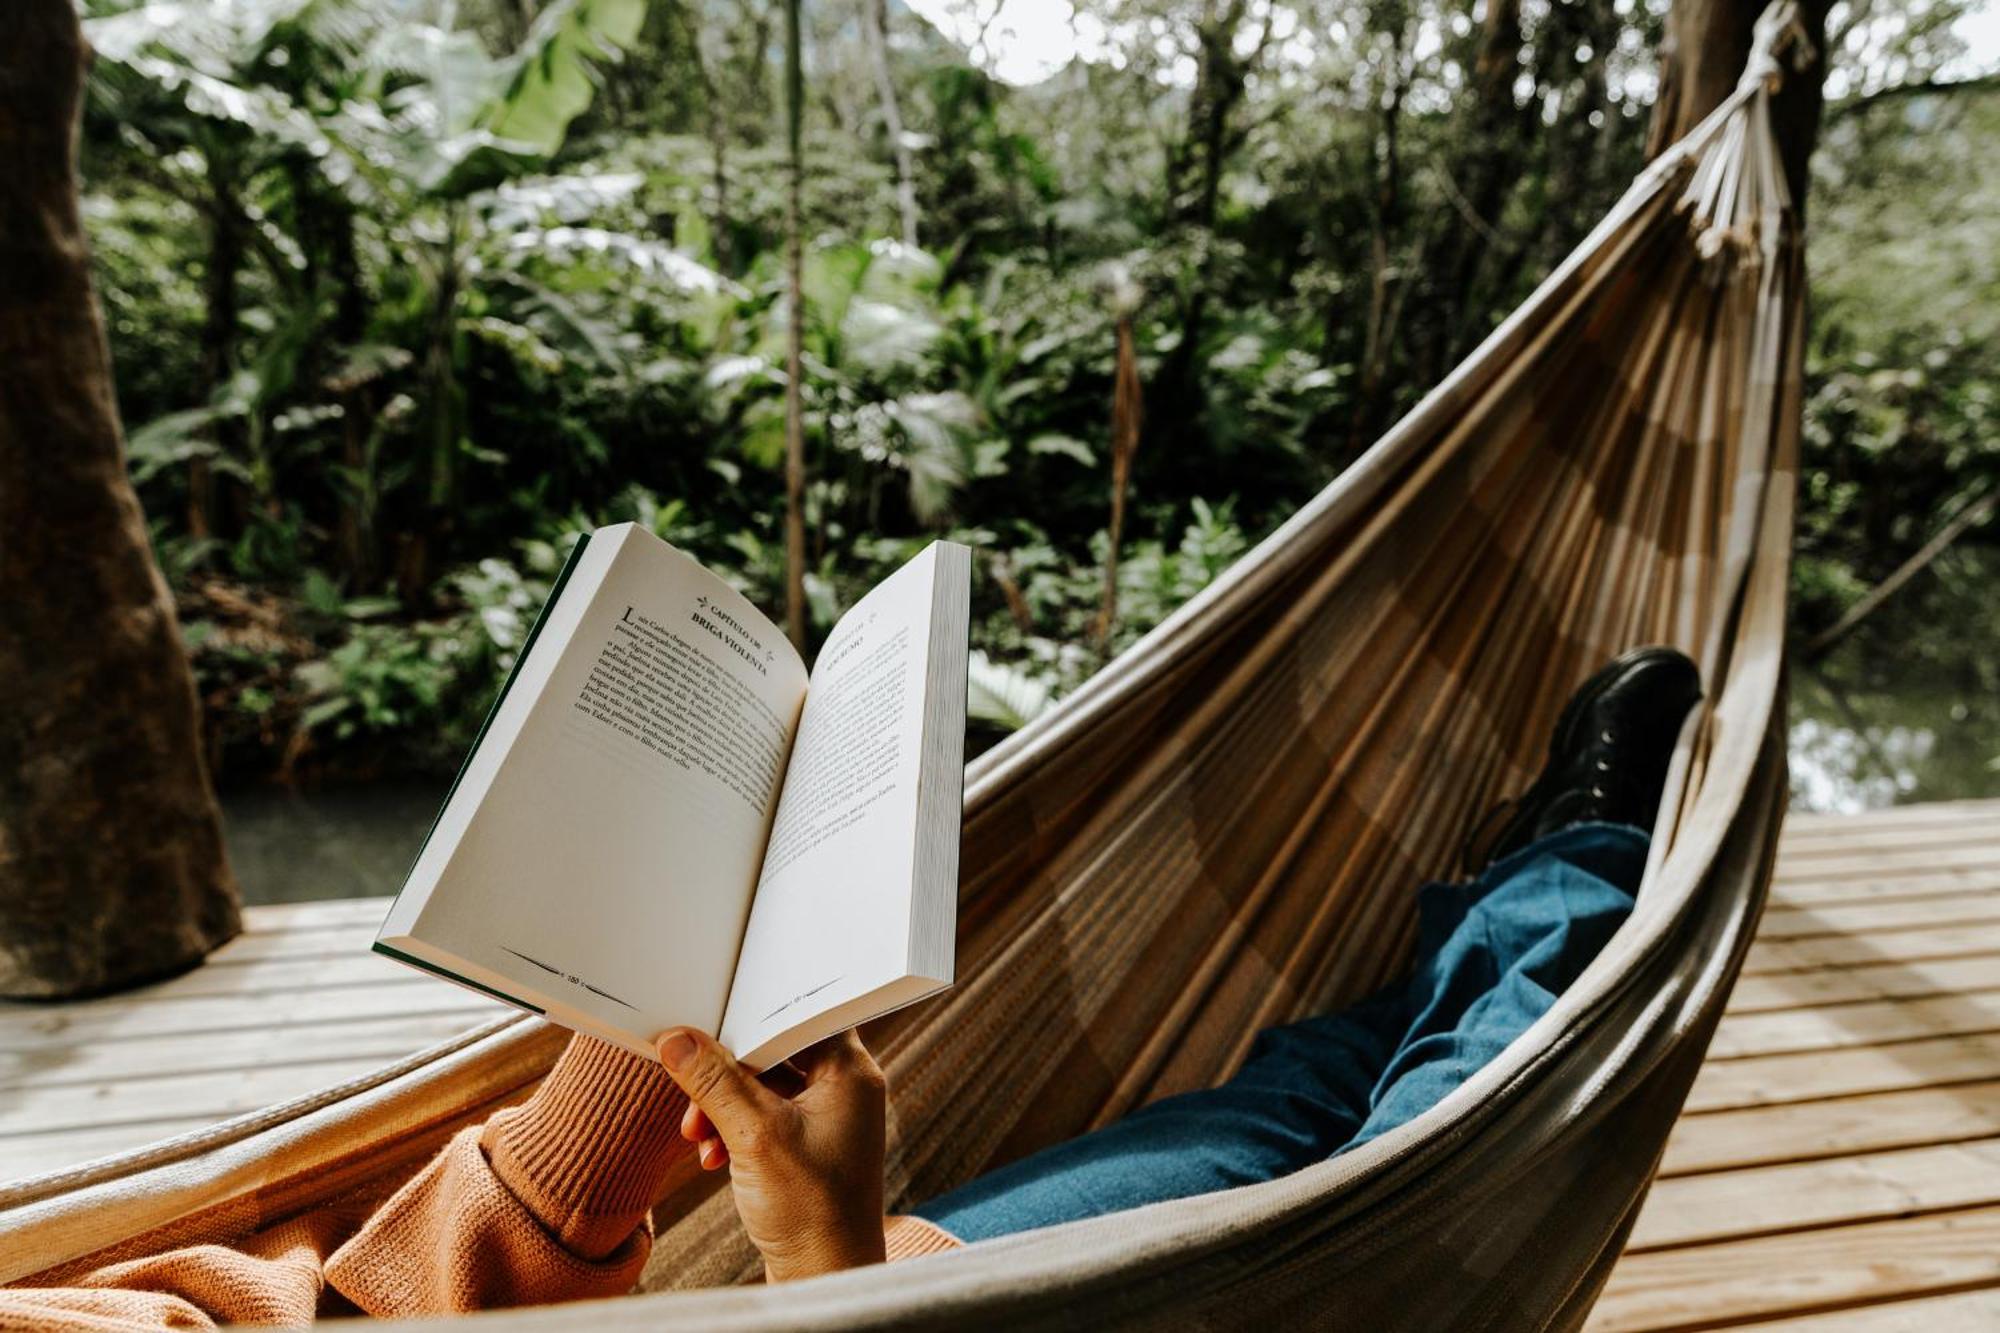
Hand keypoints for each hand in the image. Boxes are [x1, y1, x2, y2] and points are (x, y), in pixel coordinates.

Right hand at [655, 1027, 887, 1281]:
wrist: (824, 1277)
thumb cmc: (811, 1211)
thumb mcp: (753, 1136)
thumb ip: (714, 1082)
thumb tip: (678, 1040)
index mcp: (850, 1072)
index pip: (799, 1017)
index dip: (751, 1018)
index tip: (708, 1026)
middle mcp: (845, 1088)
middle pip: (776, 1052)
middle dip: (726, 1076)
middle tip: (693, 1097)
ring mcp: (828, 1118)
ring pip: (764, 1087)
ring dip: (723, 1106)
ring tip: (698, 1136)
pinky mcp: (808, 1145)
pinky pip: (765, 1117)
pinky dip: (735, 1130)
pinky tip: (713, 1156)